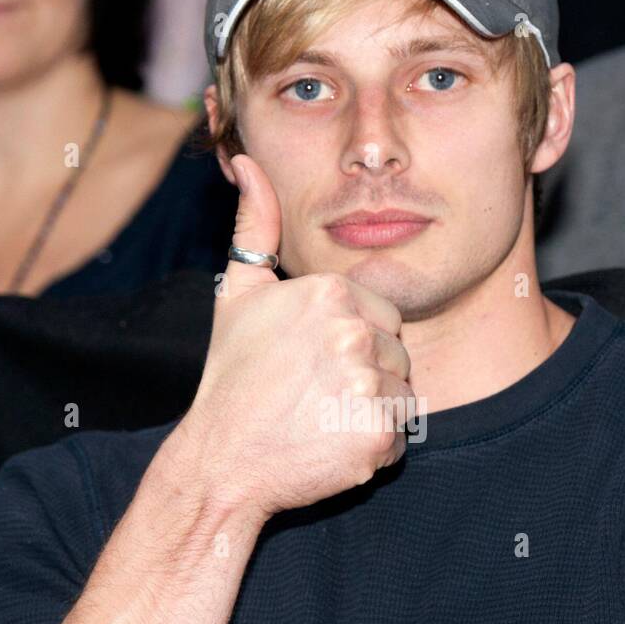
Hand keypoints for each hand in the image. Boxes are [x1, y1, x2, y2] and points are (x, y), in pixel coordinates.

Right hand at [176, 154, 415, 521]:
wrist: (221, 461)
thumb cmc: (231, 378)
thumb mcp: (238, 294)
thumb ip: (256, 225)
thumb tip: (249, 162)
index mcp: (330, 292)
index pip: (384, 318)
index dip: (354, 345)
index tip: (313, 365)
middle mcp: (353, 332)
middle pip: (397, 356)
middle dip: (366, 378)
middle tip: (313, 396)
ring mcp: (367, 385)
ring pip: (403, 396)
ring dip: (371, 413)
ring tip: (320, 420)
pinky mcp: (378, 434)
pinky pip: (401, 438)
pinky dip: (372, 449)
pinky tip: (330, 447)